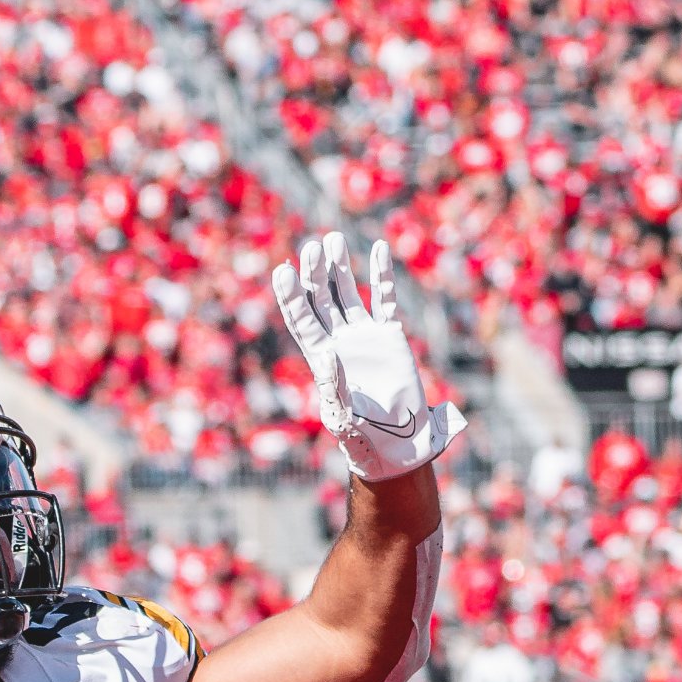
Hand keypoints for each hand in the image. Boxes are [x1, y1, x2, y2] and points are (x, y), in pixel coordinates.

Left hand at [274, 231, 467, 483]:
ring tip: (334, 239)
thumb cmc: (365, 438)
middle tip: (312, 247)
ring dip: (339, 267)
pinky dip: (381, 275)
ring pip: (346, 293)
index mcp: (320, 358)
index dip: (290, 296)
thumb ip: (334, 387)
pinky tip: (378, 249)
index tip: (282, 271)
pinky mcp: (390, 336)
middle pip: (320, 299)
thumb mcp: (343, 417)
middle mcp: (337, 341)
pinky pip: (384, 299)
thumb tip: (327, 353)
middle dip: (314, 273)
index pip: (300, 320)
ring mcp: (363, 335)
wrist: (399, 443)